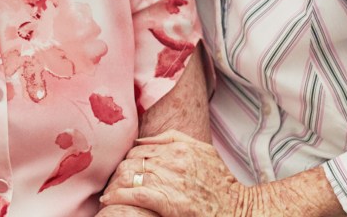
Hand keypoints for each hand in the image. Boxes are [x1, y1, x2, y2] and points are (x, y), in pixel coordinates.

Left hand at [99, 129, 260, 216]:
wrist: (237, 208)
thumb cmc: (220, 182)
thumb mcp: (202, 150)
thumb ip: (173, 138)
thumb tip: (142, 138)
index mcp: (180, 146)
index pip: (140, 148)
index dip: (128, 159)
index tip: (124, 168)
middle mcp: (173, 160)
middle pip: (132, 161)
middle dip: (119, 172)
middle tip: (111, 182)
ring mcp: (170, 180)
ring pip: (130, 175)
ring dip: (115, 184)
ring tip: (109, 192)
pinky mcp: (167, 201)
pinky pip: (134, 194)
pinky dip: (118, 196)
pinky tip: (109, 200)